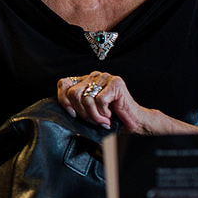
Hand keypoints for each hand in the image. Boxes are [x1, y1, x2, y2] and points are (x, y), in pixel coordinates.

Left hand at [57, 73, 197, 134]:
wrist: (134, 122)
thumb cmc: (111, 118)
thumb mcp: (87, 112)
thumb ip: (75, 105)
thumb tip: (64, 108)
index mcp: (84, 81)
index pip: (63, 84)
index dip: (63, 100)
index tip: (72, 114)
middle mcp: (93, 76)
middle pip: (73, 93)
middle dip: (81, 112)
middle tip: (93, 120)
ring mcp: (105, 78)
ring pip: (85, 98)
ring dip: (93, 115)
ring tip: (102, 120)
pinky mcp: (115, 83)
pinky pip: (99, 100)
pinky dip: (103, 113)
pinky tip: (110, 115)